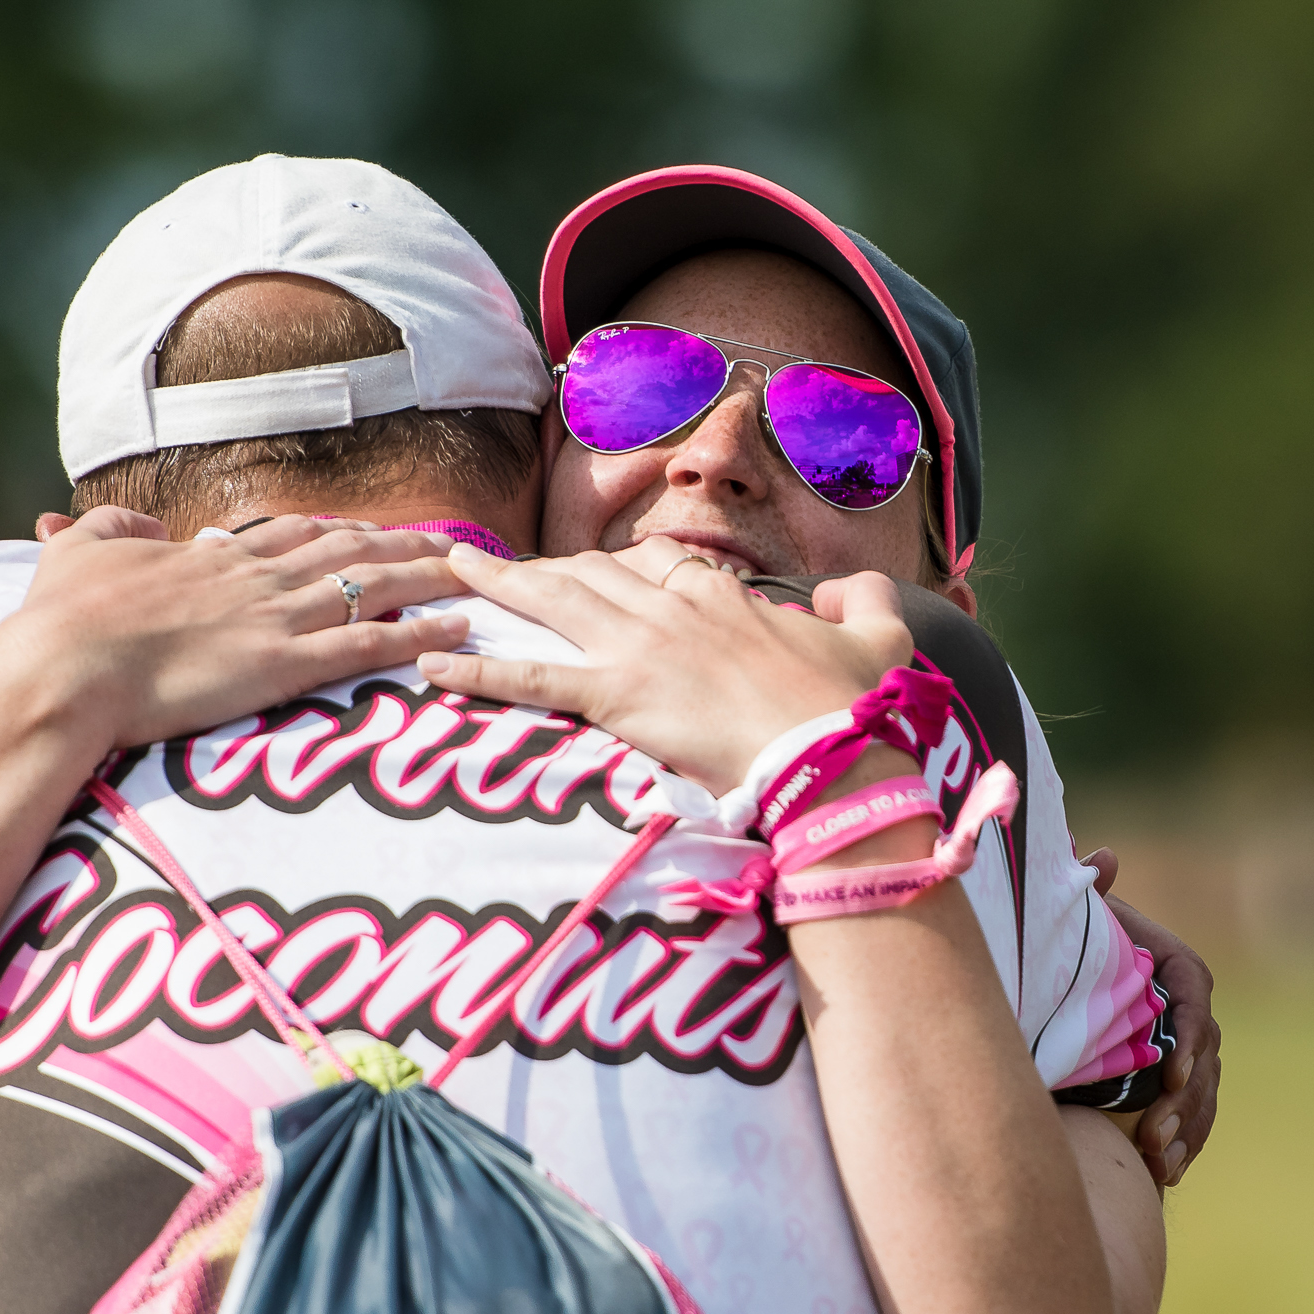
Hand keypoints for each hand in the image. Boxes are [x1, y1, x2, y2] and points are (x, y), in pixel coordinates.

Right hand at [0, 506, 471, 748]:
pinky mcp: (283, 664)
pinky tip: (458, 630)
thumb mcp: (76, 552)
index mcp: (212, 557)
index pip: (292, 534)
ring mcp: (274, 619)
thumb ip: (107, 529)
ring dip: (431, 580)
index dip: (338, 531)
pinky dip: (419, 635)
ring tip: (476, 575)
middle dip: (405, 544)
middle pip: (349, 549)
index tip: (372, 530)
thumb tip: (134, 523)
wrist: (63, 666)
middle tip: (453, 543)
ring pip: (372, 587)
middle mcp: (256, 579)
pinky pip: (369, 645)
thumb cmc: (60, 618)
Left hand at [417, 541, 913, 791]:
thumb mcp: (880, 638)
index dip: (622, 567)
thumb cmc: (855, 704)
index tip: (599, 573)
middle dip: (540, 565)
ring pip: (552, 604)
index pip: (658, 562)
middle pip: (591, 571)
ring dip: (495, 587)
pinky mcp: (617, 696)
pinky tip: (434, 663)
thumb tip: (848, 593)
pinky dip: (478, 669)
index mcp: (725, 595)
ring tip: (447, 575)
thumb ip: (865, 602)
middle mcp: (673, 608)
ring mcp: (640, 648)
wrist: (832, 751)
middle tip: (492, 561)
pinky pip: (531, 677)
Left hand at [1086, 848, 1222, 1186]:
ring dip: (1187, 1129)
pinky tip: (1162, 1171)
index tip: (1170, 1072)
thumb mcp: (1066, 921)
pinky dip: (1183, 1144)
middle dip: (1186, 1098)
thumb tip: (1103, 856)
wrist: (1047, 990)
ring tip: (1157, 1160)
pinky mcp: (1172, 1087)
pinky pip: (1193, 1117)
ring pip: (1204, 1092)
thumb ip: (1084, 893)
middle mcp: (1184, 1006)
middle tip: (1154, 1132)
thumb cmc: (1058, 946)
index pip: (1194, 992)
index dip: (1190, 1033)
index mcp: (1166, 962)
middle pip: (1205, 1053)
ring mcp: (1182, 1050)